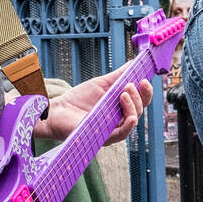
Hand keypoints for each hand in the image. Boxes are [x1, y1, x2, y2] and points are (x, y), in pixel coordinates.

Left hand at [32, 68, 152, 143]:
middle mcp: (120, 120)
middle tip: (128, 86)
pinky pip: (121, 134)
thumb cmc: (78, 99)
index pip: (140, 101)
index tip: (145, 80)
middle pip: (139, 110)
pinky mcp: (104, 138)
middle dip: (137, 96)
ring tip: (122, 94)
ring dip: (132, 106)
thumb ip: (119, 75)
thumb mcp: (101, 84)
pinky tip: (130, 117)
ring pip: (133, 121)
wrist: (57, 111)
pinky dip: (128, 126)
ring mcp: (113, 130)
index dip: (146, 92)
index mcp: (121, 108)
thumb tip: (134, 63)